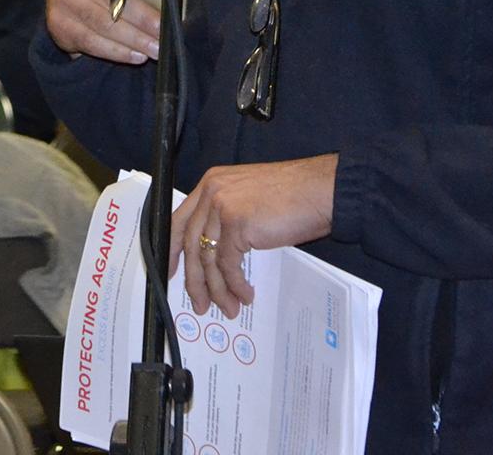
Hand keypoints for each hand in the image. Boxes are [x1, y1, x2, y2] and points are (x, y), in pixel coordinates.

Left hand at [169, 156, 338, 317]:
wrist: (321, 190)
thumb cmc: (295, 195)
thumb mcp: (250, 199)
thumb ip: (227, 217)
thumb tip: (216, 253)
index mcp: (212, 184)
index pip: (179, 221)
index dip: (172, 251)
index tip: (171, 273)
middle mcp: (211, 192)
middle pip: (191, 244)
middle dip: (194, 280)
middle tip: (200, 304)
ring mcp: (222, 206)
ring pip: (208, 258)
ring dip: (218, 290)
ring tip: (228, 308)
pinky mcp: (237, 223)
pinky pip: (228, 265)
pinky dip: (235, 285)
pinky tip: (245, 294)